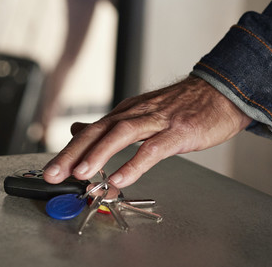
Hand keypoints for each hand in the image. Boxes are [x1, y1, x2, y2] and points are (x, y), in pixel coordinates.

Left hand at [42, 75, 250, 187]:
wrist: (220, 93)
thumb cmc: (183, 107)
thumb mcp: (142, 112)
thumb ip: (111, 124)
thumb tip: (78, 129)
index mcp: (127, 112)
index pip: (91, 131)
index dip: (69, 150)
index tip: (51, 170)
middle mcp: (137, 113)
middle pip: (98, 131)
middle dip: (73, 153)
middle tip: (53, 174)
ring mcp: (158, 122)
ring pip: (122, 135)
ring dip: (99, 154)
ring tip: (81, 174)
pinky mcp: (178, 132)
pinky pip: (153, 149)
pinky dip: (136, 163)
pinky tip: (123, 178)